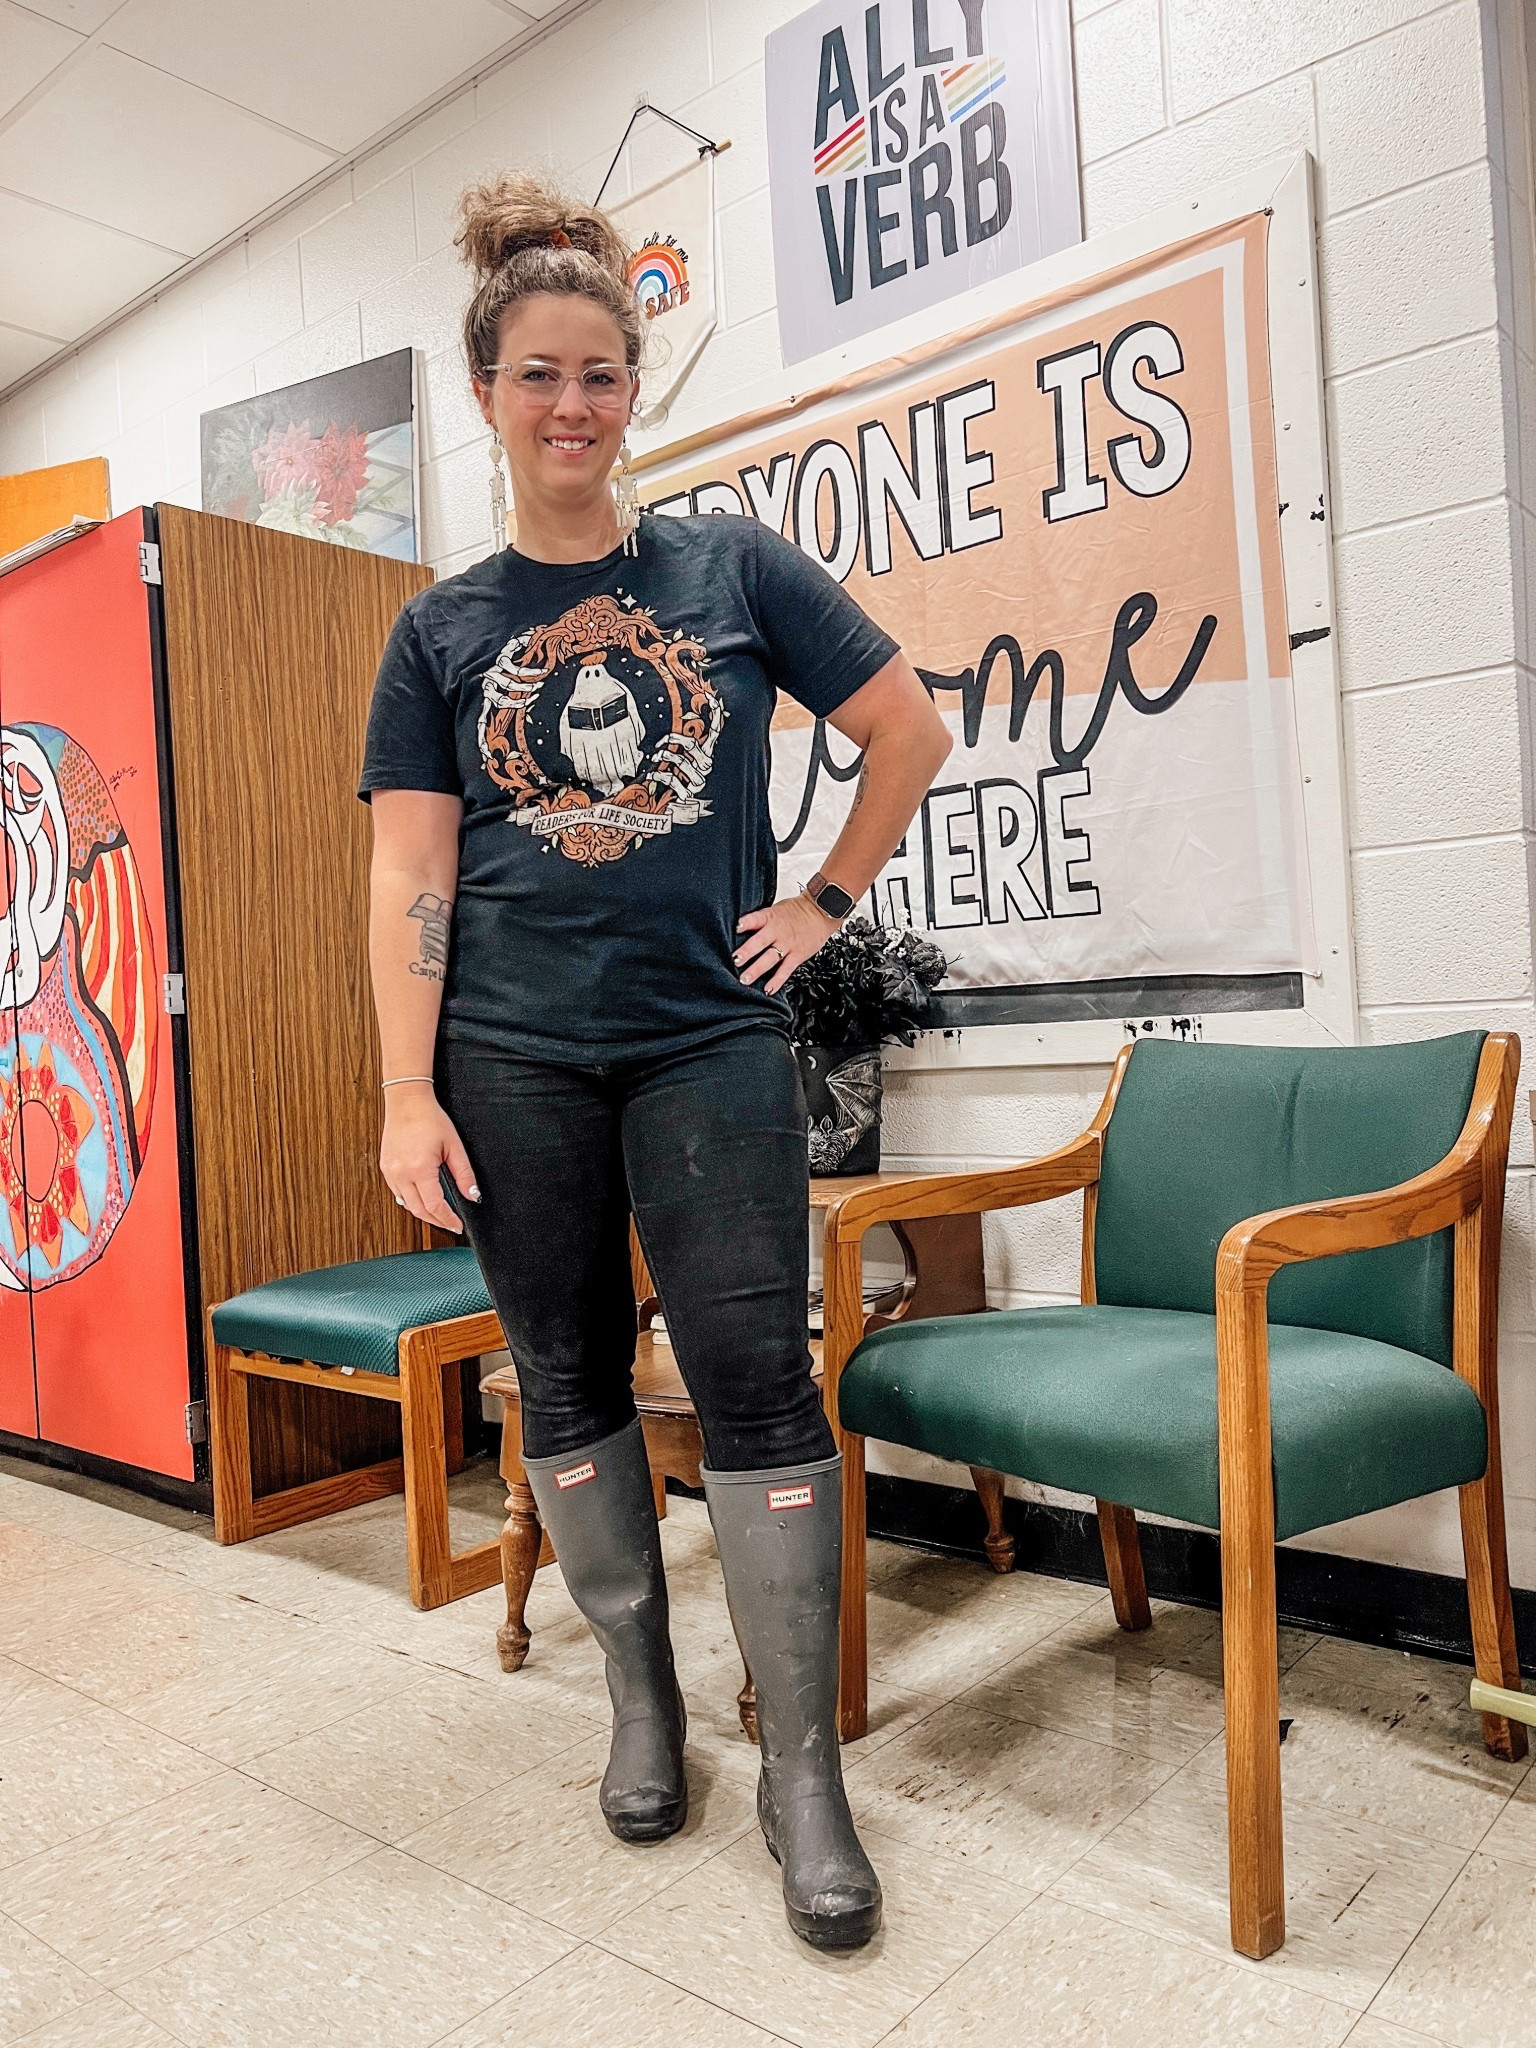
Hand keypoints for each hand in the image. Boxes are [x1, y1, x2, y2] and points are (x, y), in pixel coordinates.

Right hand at [380, 1088, 479, 1233]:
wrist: (406, 1102)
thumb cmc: (430, 1119)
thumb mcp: (454, 1146)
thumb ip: (464, 1174)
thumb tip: (473, 1195)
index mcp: (420, 1169)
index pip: (434, 1206)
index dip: (447, 1219)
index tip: (457, 1225)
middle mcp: (401, 1174)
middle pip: (419, 1211)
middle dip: (436, 1220)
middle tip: (451, 1224)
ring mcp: (390, 1172)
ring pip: (407, 1204)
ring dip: (423, 1212)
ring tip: (440, 1214)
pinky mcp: (385, 1169)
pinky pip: (398, 1193)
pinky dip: (411, 1200)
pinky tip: (423, 1198)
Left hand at [735, 892, 839, 993]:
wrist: (821, 911)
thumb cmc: (796, 911)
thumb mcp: (775, 909)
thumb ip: (760, 921)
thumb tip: (740, 930)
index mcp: (770, 918)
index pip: (756, 919)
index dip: (746, 923)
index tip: (736, 928)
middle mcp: (777, 932)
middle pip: (760, 942)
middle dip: (747, 952)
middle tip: (735, 961)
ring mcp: (787, 945)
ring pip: (770, 958)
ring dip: (756, 969)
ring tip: (745, 979)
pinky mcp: (797, 955)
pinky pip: (786, 970)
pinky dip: (777, 981)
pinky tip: (768, 989)